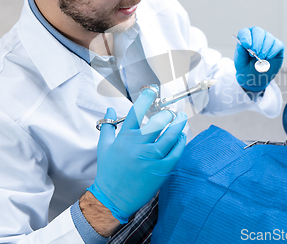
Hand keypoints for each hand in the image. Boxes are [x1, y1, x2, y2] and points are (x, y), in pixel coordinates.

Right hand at [87, 87, 186, 223]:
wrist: (113, 197)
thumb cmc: (108, 171)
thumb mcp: (104, 147)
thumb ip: (108, 126)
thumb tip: (109, 109)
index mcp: (125, 138)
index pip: (136, 112)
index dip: (145, 99)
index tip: (153, 89)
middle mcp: (138, 145)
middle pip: (158, 122)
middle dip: (167, 113)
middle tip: (172, 110)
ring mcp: (151, 157)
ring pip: (170, 136)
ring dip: (178, 124)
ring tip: (182, 118)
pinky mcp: (161, 169)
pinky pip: (175, 152)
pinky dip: (180, 142)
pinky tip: (181, 136)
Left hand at [234, 27, 283, 91]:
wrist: (255, 77)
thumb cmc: (246, 67)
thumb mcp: (240, 63)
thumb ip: (240, 53)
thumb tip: (242, 44)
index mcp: (245, 38)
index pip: (244, 32)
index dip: (245, 37)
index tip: (246, 45)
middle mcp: (257, 36)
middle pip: (258, 32)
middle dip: (256, 43)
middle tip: (255, 54)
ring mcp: (268, 40)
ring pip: (268, 38)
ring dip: (264, 49)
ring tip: (260, 59)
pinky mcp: (278, 46)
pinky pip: (277, 45)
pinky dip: (273, 52)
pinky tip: (267, 58)